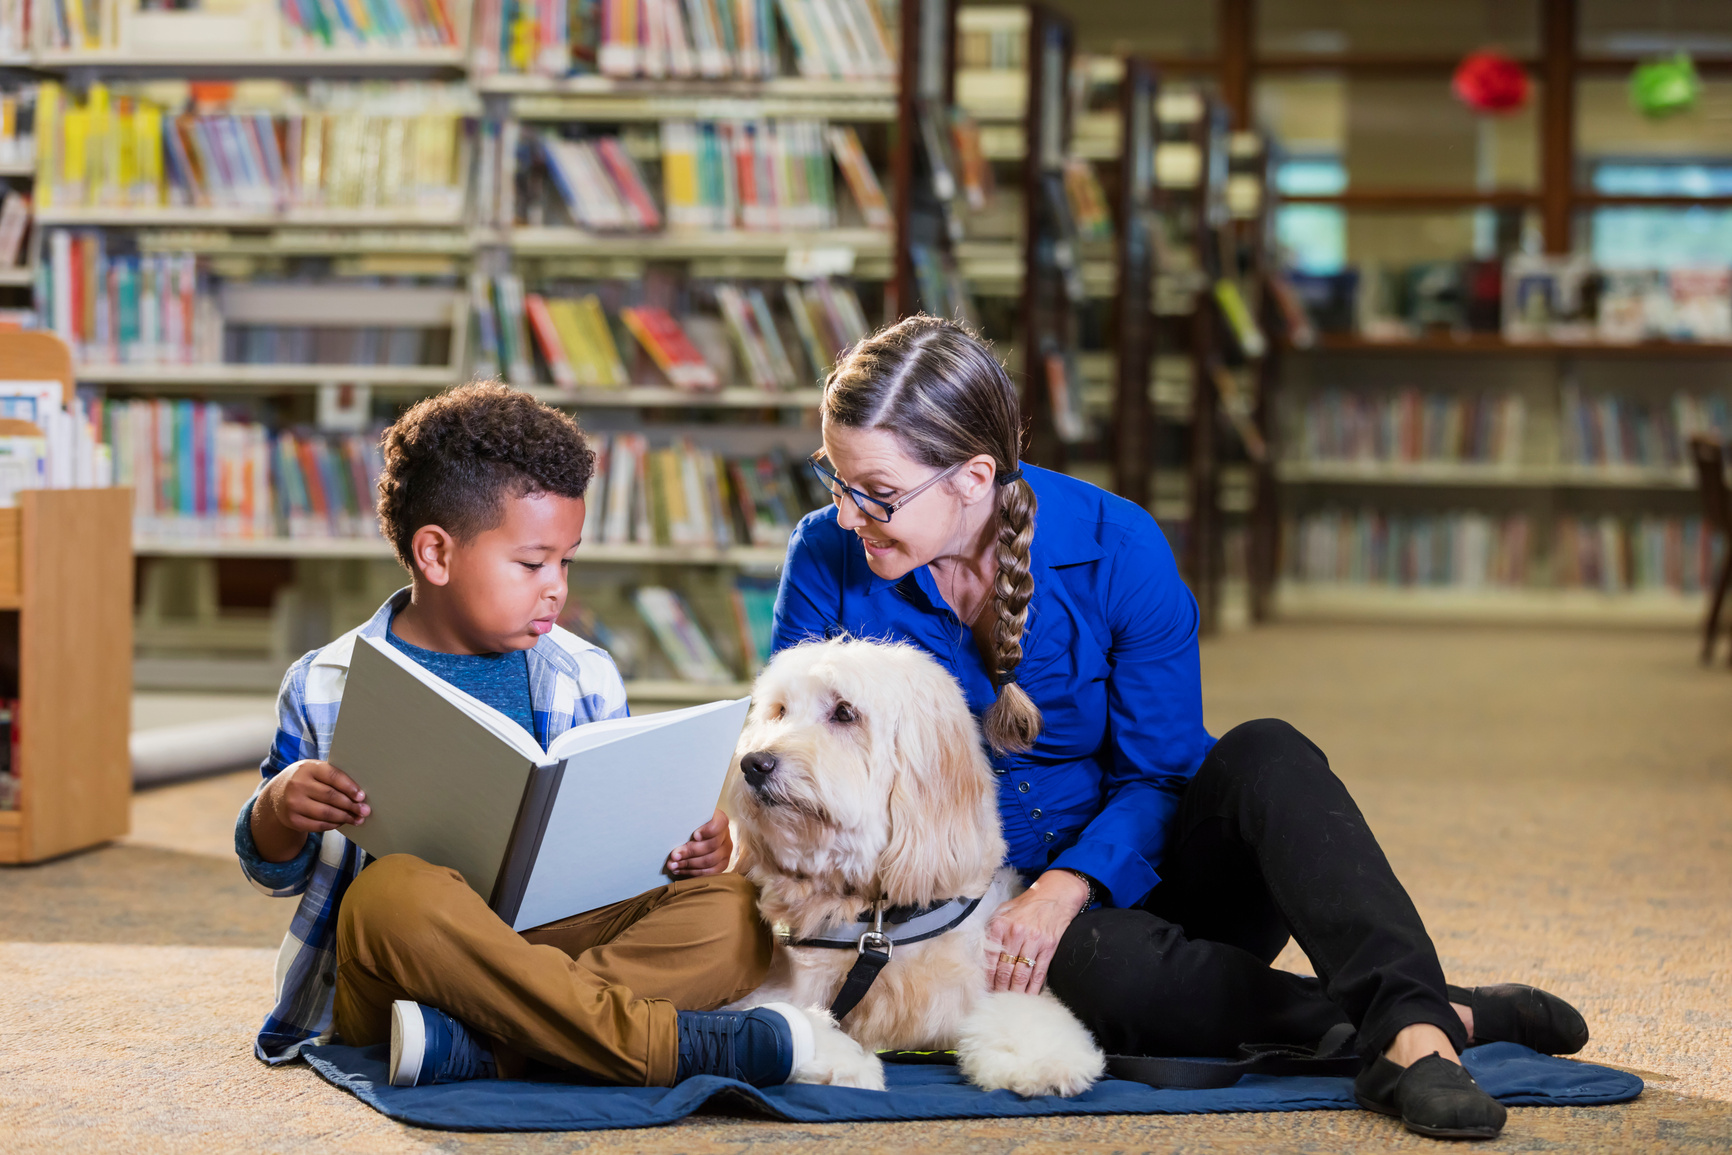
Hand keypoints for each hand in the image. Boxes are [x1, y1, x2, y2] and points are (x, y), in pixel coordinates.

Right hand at [252, 759, 368, 862]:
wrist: (277, 795)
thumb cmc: (305, 780)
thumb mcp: (314, 771)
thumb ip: (333, 777)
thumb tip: (360, 794)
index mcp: (307, 768)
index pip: (333, 776)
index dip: (350, 787)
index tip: (362, 796)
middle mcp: (298, 784)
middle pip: (331, 796)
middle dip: (351, 805)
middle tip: (365, 810)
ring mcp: (293, 803)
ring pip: (326, 813)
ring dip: (345, 817)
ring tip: (357, 819)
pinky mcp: (292, 819)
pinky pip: (318, 825)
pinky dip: (333, 825)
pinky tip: (342, 823)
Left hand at [666, 808, 731, 877]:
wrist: (693, 834)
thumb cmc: (689, 825)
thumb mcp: (688, 819)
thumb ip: (685, 824)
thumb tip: (673, 832)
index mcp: (719, 820)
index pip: (719, 824)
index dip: (707, 831)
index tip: (695, 836)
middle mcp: (725, 835)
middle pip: (711, 845)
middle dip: (690, 851)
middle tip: (675, 855)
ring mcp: (725, 851)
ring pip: (710, 861)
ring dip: (689, 864)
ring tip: (673, 864)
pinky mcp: (722, 864)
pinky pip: (709, 872)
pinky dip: (693, 872)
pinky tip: (680, 870)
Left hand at [984, 870, 1088, 994]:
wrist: (1055, 895)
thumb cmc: (1027, 904)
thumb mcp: (1005, 910)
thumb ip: (994, 929)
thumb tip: (983, 952)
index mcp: (1001, 925)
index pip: (991, 958)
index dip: (988, 978)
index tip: (986, 990)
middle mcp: (1016, 933)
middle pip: (1005, 969)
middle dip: (1000, 988)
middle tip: (997, 1001)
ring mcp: (1034, 941)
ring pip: (1022, 974)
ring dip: (1016, 991)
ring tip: (1011, 1002)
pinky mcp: (1049, 946)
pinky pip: (1039, 972)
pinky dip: (1034, 987)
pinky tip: (1029, 996)